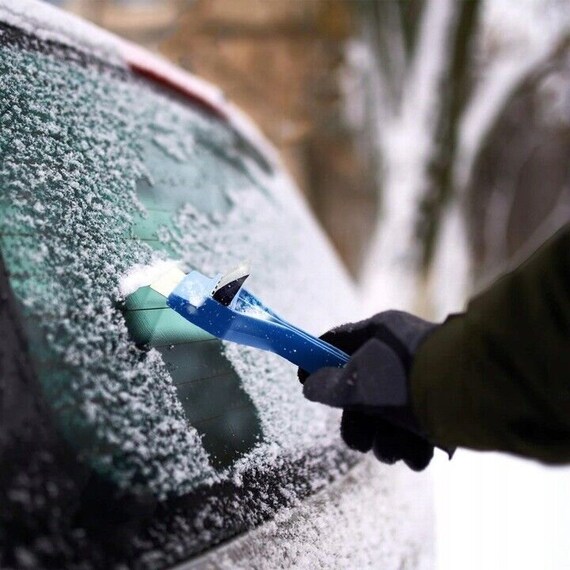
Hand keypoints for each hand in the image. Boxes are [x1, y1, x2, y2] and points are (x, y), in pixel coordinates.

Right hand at [299, 311, 441, 470]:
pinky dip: (413, 444)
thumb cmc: (406, 382)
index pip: (337, 342)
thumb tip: (309, 385)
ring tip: (393, 450)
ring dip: (386, 440)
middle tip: (359, 443)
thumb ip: (328, 386)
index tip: (304, 379)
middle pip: (363, 388)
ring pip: (389, 413)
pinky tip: (416, 454)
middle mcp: (400, 352)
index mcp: (379, 334)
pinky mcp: (444, 402)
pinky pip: (416, 424)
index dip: (317, 361)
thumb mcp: (358, 384)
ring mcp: (422, 377)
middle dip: (359, 423)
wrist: (474, 396)